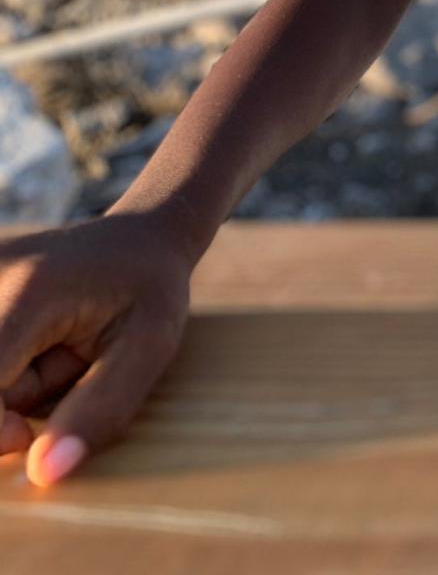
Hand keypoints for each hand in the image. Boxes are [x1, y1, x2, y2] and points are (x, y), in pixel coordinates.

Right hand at [0, 212, 191, 486]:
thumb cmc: (150, 289)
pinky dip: (7, 372)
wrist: (141, 235)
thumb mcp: (149, 346)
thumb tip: (43, 475)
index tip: (25, 435)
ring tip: (57, 354)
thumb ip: (98, 410)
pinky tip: (38, 348)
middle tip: (62, 377)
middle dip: (5, 405)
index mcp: (30, 291)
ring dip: (9, 388)